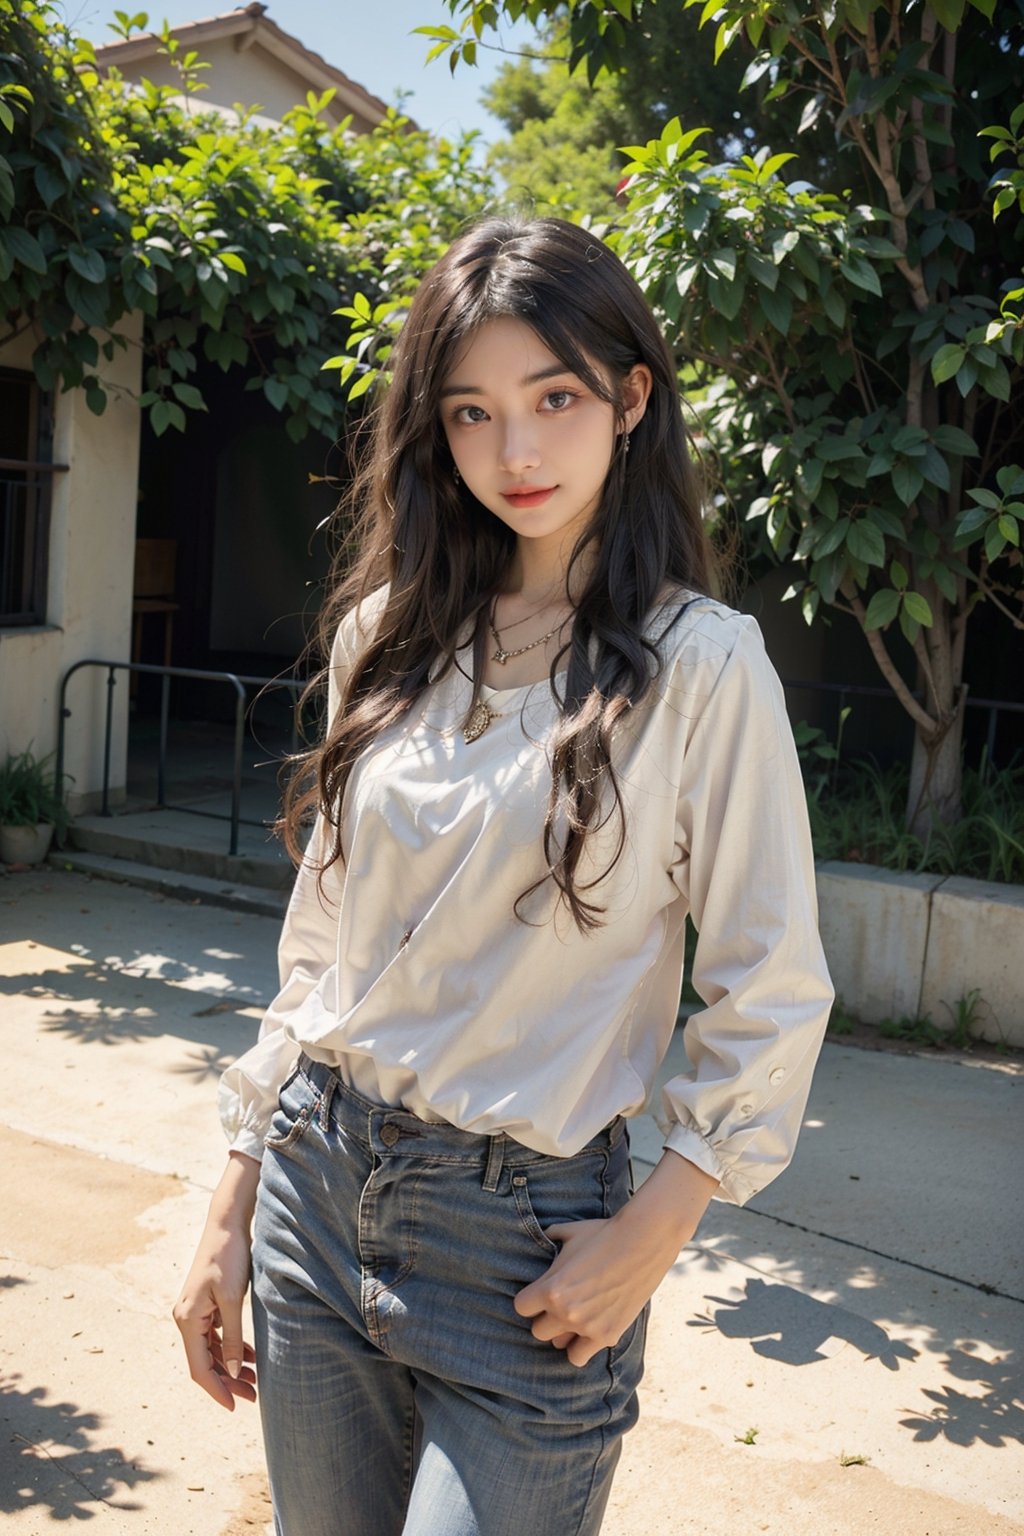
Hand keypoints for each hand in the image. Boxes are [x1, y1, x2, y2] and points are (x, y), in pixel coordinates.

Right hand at [173, 1153, 259, 1410]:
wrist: (226, 1226)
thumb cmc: (229, 1258)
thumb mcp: (232, 1299)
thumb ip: (231, 1337)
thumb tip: (232, 1372)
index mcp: (188, 1320)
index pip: (199, 1368)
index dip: (216, 1390)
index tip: (234, 1407)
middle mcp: (186, 1319)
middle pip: (204, 1362)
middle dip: (227, 1382)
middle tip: (252, 1397)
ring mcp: (195, 1313)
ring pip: (211, 1351)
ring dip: (230, 1367)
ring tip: (255, 1381)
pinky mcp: (206, 1305)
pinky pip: (216, 1336)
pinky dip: (231, 1348)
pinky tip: (249, 1358)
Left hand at [513, 1149, 718, 1367]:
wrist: (642, 1242)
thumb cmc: (604, 1234)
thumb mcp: (571, 1232)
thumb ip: (551, 1237)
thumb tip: (545, 1236)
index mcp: (551, 1288)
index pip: (521, 1307)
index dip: (529, 1299)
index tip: (539, 1294)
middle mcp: (565, 1312)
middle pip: (538, 1331)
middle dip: (546, 1317)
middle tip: (560, 1305)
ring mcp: (586, 1327)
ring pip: (557, 1345)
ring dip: (563, 1333)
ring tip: (575, 1318)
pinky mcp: (607, 1335)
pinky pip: (578, 1357)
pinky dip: (581, 1347)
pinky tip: (587, 1332)